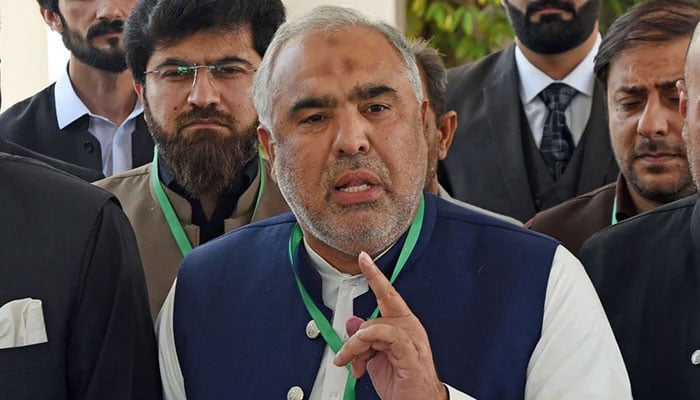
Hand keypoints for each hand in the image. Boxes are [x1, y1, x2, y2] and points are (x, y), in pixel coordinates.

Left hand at [333, 252, 447, 399]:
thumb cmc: (402, 384)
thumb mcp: (375, 359)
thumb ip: (364, 339)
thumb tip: (352, 323)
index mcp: (403, 325)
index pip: (388, 294)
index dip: (375, 275)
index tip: (364, 258)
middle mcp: (409, 329)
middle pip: (373, 318)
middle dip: (355, 340)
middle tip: (346, 357)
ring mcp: (412, 341)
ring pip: (376, 326)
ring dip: (358, 347)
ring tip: (355, 366)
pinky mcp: (410, 354)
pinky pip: (390, 336)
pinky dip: (372, 340)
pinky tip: (364, 354)